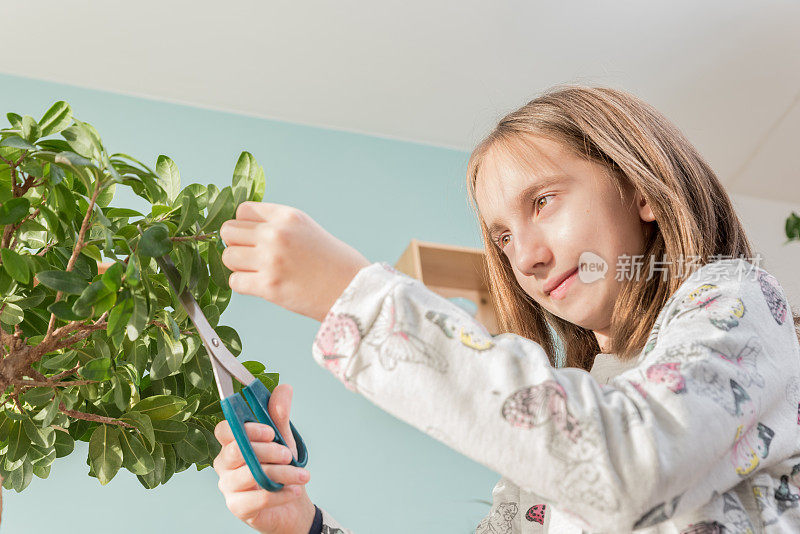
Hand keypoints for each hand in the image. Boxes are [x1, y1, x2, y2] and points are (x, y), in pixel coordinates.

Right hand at [213, 384, 314, 533]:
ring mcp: (228, 486)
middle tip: (288, 455)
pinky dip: (280, 493)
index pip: (224, 430)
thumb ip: (280, 415)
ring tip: (301, 475)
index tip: (270, 432)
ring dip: (281, 473)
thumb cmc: (282, 467)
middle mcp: (225, 463)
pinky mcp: (238, 507)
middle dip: (266, 451)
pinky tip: (294, 490)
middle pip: (236, 451)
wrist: (293, 503)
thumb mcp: (284, 438)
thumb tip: (283, 388)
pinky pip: (257, 498)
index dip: (246, 429)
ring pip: (250, 475)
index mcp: (232, 442)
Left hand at [219, 202, 370, 321]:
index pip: (243, 210)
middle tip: (252, 256)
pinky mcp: (269, 286)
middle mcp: (276, 234)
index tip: (252, 237)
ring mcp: (270, 260)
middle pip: (228, 231)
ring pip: (228, 257)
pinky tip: (261, 286)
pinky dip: (243, 286)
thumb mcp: (308, 230)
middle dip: (236, 244)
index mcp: (288, 216)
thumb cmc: (335, 263)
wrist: (355, 291)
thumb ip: (278, 226)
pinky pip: (235, 282)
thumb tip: (245, 230)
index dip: (244, 225)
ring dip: (238, 266)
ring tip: (258, 272)